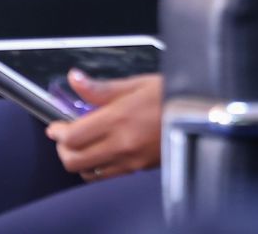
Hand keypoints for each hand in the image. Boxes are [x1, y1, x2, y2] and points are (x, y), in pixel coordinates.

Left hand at [45, 72, 161, 181]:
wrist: (202, 117)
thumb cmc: (170, 95)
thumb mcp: (135, 84)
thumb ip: (100, 87)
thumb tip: (74, 79)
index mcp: (118, 119)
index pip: (74, 136)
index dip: (58, 132)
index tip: (54, 126)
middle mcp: (122, 145)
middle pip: (75, 161)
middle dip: (62, 149)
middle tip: (63, 136)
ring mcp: (131, 162)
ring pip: (88, 174)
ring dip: (77, 161)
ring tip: (79, 145)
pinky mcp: (139, 171)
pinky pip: (107, 177)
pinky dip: (95, 169)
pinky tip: (98, 154)